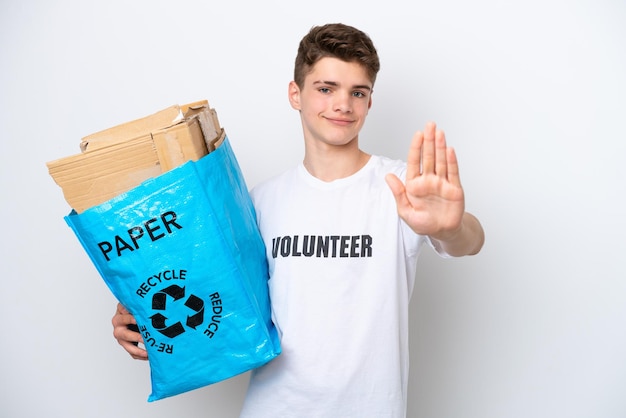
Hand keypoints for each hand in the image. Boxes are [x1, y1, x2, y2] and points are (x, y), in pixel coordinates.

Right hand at [112, 303, 147, 359]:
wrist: (133, 317)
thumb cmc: (135, 310)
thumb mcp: (133, 305)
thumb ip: (135, 305)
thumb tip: (143, 304)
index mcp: (119, 317)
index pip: (123, 318)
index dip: (130, 319)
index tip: (138, 320)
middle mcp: (118, 328)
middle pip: (124, 334)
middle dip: (135, 336)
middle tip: (145, 338)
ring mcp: (122, 338)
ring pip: (127, 346)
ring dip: (138, 350)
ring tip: (147, 352)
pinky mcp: (127, 345)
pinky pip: (132, 354)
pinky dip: (140, 356)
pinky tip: (149, 355)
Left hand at [385, 122, 464, 240]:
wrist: (442, 233)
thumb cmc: (423, 223)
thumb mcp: (405, 211)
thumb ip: (398, 193)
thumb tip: (388, 177)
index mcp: (415, 184)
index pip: (414, 162)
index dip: (416, 148)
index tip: (417, 134)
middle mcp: (429, 180)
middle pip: (428, 157)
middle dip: (429, 141)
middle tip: (430, 125)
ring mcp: (442, 183)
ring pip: (441, 161)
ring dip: (440, 147)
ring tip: (440, 133)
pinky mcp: (454, 189)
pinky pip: (453, 173)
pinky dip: (451, 161)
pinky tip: (449, 150)